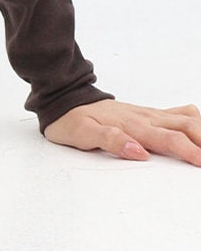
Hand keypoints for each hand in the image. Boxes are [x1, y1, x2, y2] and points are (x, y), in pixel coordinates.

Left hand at [44, 99, 200, 164]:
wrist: (64, 98)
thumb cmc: (72, 119)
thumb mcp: (83, 134)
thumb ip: (111, 140)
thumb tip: (138, 152)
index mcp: (133, 125)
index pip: (169, 139)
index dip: (190, 151)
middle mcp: (144, 117)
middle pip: (185, 126)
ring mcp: (147, 113)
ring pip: (185, 117)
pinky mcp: (146, 112)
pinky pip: (176, 112)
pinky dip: (194, 119)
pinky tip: (198, 128)